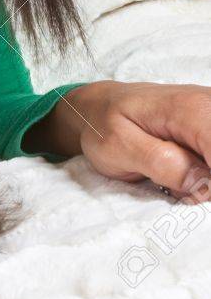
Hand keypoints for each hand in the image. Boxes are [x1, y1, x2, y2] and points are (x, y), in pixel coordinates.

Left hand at [40, 81, 210, 201]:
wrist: (98, 107)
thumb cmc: (104, 124)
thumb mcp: (120, 147)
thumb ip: (163, 164)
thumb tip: (204, 184)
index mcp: (188, 108)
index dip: (210, 180)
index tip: (190, 193)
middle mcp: (208, 106)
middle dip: (206, 182)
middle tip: (174, 185)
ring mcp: (210, 115)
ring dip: (202, 180)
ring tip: (170, 175)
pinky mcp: (209, 128)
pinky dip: (201, 173)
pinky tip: (179, 170)